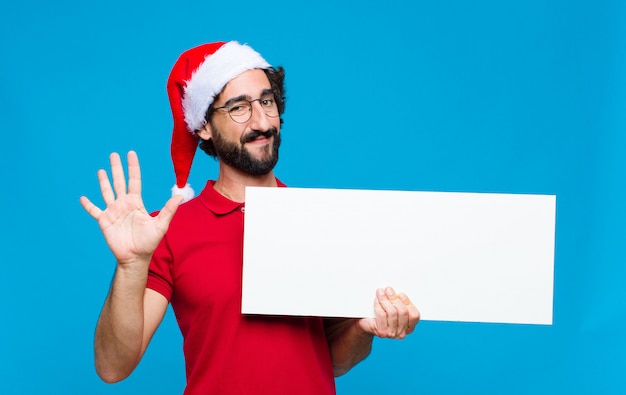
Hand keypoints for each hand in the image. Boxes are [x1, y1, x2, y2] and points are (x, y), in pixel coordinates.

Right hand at [80, 151, 182, 265]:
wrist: (136, 257)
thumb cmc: (149, 242)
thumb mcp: (161, 224)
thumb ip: (169, 209)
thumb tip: (180, 196)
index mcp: (136, 202)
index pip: (134, 181)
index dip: (133, 167)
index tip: (131, 153)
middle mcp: (124, 204)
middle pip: (119, 182)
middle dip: (116, 168)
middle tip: (114, 154)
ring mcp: (113, 212)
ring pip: (106, 192)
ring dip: (103, 181)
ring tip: (101, 170)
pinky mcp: (104, 221)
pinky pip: (94, 211)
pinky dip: (88, 205)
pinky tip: (83, 198)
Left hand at [357, 287, 419, 338]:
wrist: (367, 325)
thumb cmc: (382, 314)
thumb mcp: (393, 308)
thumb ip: (398, 302)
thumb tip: (395, 291)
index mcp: (409, 327)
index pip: (414, 315)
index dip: (408, 303)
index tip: (401, 294)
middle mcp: (402, 332)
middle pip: (403, 312)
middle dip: (395, 299)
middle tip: (388, 289)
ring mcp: (392, 334)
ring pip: (392, 312)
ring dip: (385, 300)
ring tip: (380, 292)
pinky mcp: (382, 332)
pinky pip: (382, 315)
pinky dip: (378, 305)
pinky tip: (376, 300)